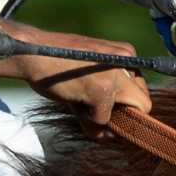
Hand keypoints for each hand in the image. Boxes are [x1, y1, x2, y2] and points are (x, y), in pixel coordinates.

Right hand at [0, 18, 151, 126]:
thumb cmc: (57, 61)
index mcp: (126, 53)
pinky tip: (73, 108)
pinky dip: (88, 123)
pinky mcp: (101, 92)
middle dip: (125, 117)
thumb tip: (121, 119)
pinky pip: (103, 121)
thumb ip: (110, 85)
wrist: (32, 51)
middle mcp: (126, 61)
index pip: (141, 88)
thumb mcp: (92, 66)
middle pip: (143, 104)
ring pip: (129, 116)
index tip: (112, 111)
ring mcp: (115, 76)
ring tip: (83, 111)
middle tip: (100, 118)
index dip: (127, 104)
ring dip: (107, 123)